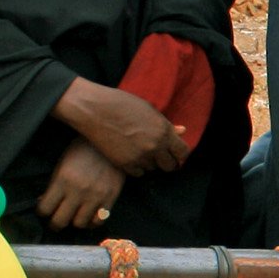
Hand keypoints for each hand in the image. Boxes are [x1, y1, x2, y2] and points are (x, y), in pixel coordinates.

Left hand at [38, 139, 126, 232]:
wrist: (111, 142)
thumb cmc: (84, 149)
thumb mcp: (63, 162)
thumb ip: (54, 184)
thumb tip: (45, 200)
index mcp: (63, 179)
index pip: (45, 208)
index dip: (42, 211)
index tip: (44, 210)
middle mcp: (78, 191)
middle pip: (60, 221)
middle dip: (55, 223)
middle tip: (55, 221)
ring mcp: (95, 196)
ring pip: (79, 224)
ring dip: (74, 221)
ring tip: (74, 216)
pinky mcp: (110, 198)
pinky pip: (98, 221)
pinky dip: (92, 222)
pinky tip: (89, 216)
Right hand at [54, 78, 188, 174]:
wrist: (94, 109)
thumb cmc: (122, 104)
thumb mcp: (148, 110)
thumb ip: (165, 125)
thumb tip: (183, 131)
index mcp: (164, 130)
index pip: (183, 152)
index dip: (180, 154)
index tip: (174, 154)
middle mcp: (155, 145)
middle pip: (169, 165)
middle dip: (166, 161)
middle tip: (157, 156)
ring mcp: (140, 156)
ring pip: (152, 168)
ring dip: (148, 162)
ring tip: (137, 149)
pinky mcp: (125, 164)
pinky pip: (138, 173)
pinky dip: (135, 166)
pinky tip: (129, 155)